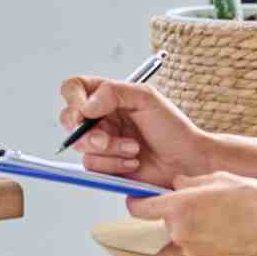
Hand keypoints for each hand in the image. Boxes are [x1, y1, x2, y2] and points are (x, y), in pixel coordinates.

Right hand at [57, 75, 212, 190]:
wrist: (187, 162)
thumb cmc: (172, 128)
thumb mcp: (146, 98)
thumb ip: (113, 92)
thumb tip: (85, 106)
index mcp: (108, 96)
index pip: (74, 88)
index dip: (72, 99)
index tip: (84, 112)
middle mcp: (101, 118)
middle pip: (69, 120)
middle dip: (88, 133)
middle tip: (106, 138)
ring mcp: (102, 142)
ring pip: (82, 146)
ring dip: (109, 150)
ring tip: (134, 149)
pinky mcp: (106, 166)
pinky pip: (93, 167)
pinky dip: (114, 165)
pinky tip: (133, 163)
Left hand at [127, 173, 256, 255]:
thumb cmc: (255, 201)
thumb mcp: (221, 178)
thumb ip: (191, 181)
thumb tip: (176, 184)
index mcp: (180, 205)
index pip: (140, 208)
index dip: (137, 202)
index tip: (139, 200)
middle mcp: (180, 231)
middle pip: (168, 221)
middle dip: (181, 214)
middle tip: (208, 207)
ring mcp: (192, 251)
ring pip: (183, 236)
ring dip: (196, 229)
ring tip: (225, 221)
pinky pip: (197, 251)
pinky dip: (207, 244)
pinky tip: (230, 236)